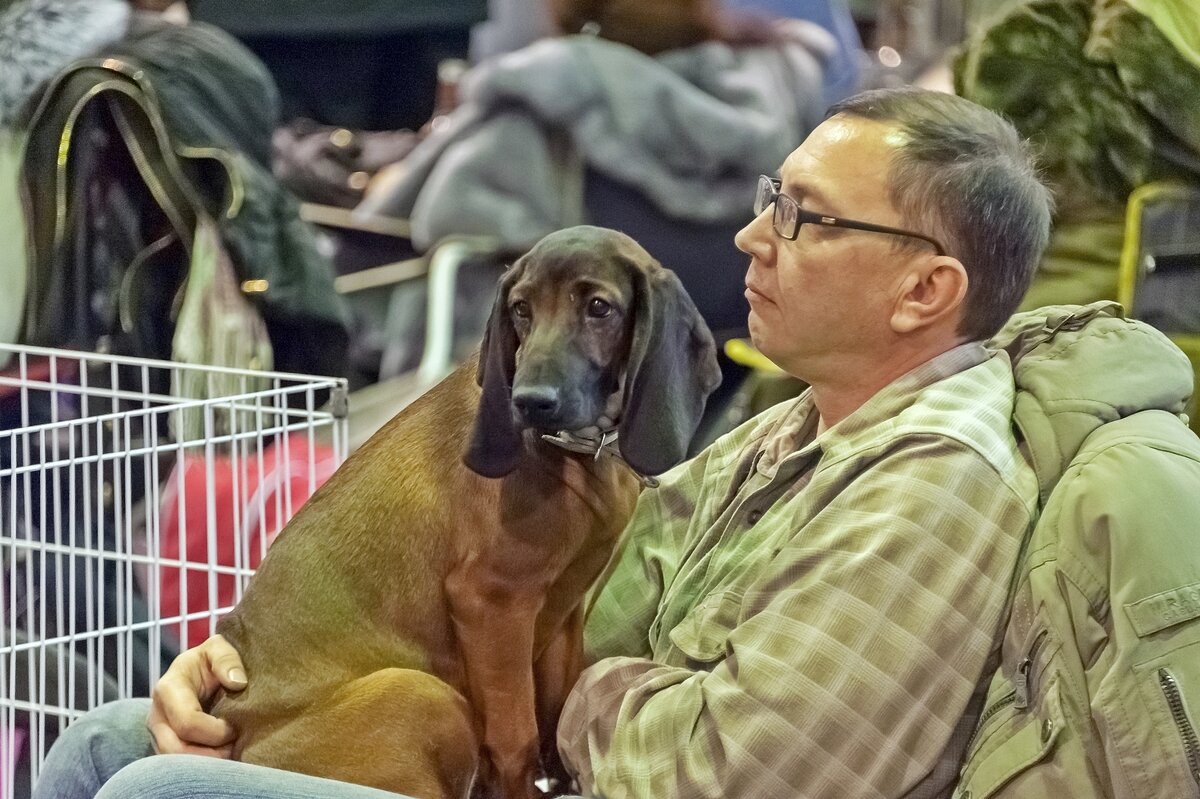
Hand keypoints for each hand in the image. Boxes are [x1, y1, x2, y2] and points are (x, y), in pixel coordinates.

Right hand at [147, 634, 247, 756]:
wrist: (199, 670)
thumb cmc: (210, 659)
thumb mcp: (219, 647)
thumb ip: (227, 658)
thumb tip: (237, 682)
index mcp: (168, 688)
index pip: (187, 722)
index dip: (215, 731)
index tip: (236, 726)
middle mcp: (157, 715)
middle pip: (176, 750)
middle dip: (210, 754)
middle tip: (235, 746)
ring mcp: (158, 733)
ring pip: (176, 762)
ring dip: (206, 763)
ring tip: (230, 751)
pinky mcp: (165, 745)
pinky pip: (179, 765)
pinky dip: (202, 764)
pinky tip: (221, 754)